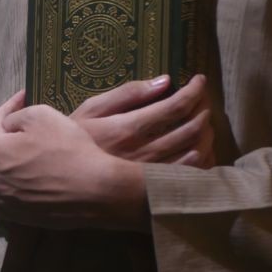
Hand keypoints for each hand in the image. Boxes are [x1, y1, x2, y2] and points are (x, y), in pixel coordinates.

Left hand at [0, 91, 148, 230]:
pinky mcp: (19, 219)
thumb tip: (9, 125)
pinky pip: (1, 204)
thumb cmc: (67, 147)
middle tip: (14, 131)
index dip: (10, 106)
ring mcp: (4, 202)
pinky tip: (12, 187)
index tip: (23, 95)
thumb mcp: (40, 114)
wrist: (94, 190)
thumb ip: (16, 116)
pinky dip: (2, 193)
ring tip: (6, 161)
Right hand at [70, 74, 214, 168]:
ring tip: (204, 120)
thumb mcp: (93, 108)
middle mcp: (142, 153)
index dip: (194, 91)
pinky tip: (200, 148)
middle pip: (190, 128)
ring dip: (207, 132)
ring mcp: (150, 175)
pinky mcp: (153, 191)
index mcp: (127, 129)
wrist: (65, 178)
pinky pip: (190, 175)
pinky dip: (203, 159)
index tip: (199, 81)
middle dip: (204, 109)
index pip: (174, 107)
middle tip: (204, 99)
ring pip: (196, 152)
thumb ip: (128, 94)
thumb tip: (165, 81)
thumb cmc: (77, 138)